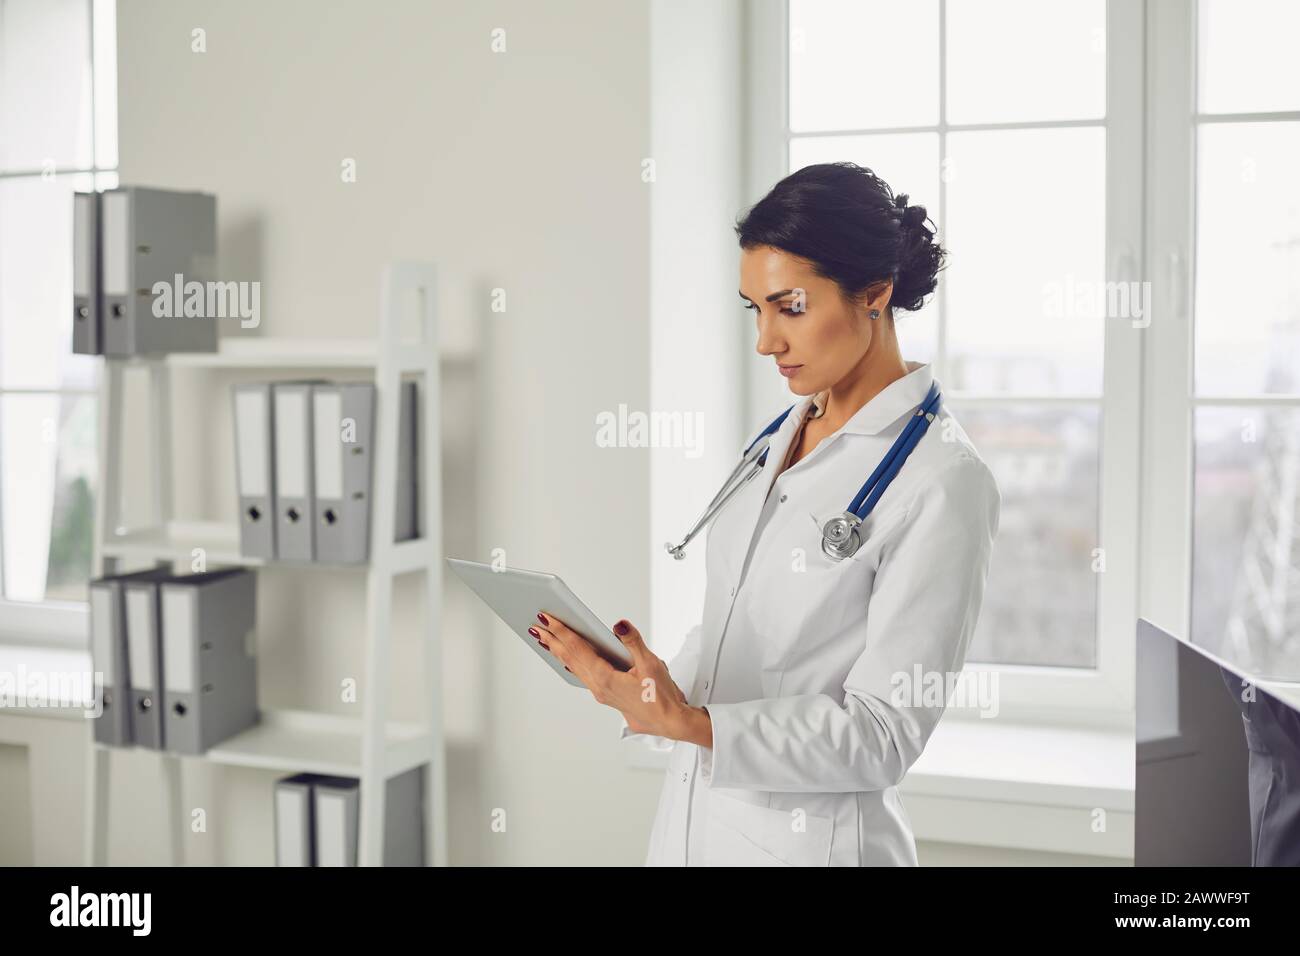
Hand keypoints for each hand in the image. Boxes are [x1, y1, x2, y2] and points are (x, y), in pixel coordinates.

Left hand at [529, 613, 710, 745]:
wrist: (669, 721)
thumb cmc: (661, 696)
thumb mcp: (651, 664)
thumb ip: (633, 642)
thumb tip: (619, 625)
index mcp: (605, 678)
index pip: (578, 649)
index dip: (561, 631)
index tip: (547, 618)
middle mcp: (598, 686)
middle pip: (570, 658)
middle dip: (552, 640)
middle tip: (535, 624)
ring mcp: (600, 692)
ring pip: (574, 667)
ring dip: (558, 651)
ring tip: (544, 638)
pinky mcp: (605, 694)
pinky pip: (582, 674)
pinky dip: (571, 661)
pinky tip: (566, 657)